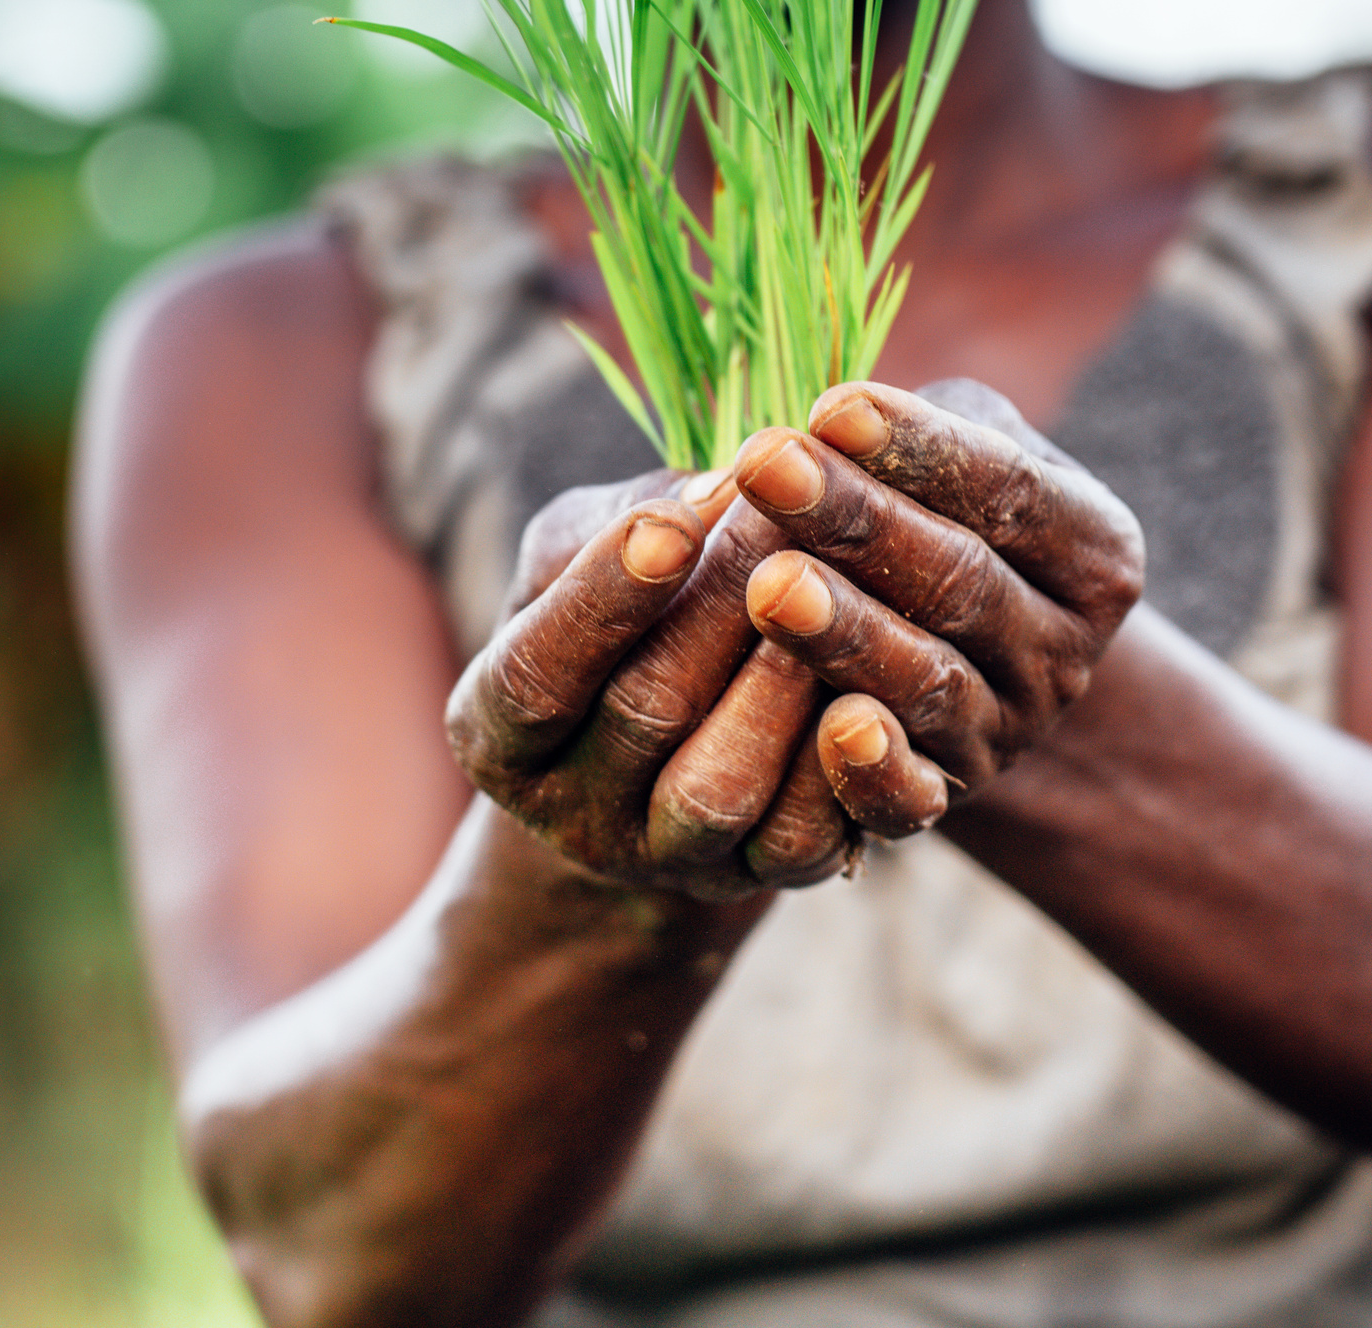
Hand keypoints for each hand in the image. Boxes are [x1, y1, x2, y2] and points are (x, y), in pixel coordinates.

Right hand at [444, 468, 855, 899]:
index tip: (669, 523)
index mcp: (498, 735)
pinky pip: (804, 839)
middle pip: (643, 716)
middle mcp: (572, 814)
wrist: (673, 742)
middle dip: (719, 606)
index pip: (535, 676)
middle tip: (785, 511)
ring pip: (724, 787)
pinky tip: (872, 676)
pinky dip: (842, 759)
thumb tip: (718, 491)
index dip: (601, 600)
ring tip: (831, 584)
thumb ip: (622, 518)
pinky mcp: (759, 879)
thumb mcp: (583, 552)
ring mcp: (668, 859)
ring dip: (782, 679)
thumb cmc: (622, 607)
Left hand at [729, 378, 1144, 836]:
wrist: (974, 664)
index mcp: (1093, 550)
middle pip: (963, 582)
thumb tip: (825, 424)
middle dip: (859, 521)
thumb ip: (922, 437)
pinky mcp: (944, 799)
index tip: (830, 406)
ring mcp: (1007, 733)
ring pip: (930, 683)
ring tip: (768, 583)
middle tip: (767, 466)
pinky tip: (831, 726)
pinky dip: (874, 769)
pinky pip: (911, 799)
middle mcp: (1063, 652)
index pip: (1010, 491)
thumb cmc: (949, 520)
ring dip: (848, 632)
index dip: (920, 449)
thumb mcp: (968, 457)